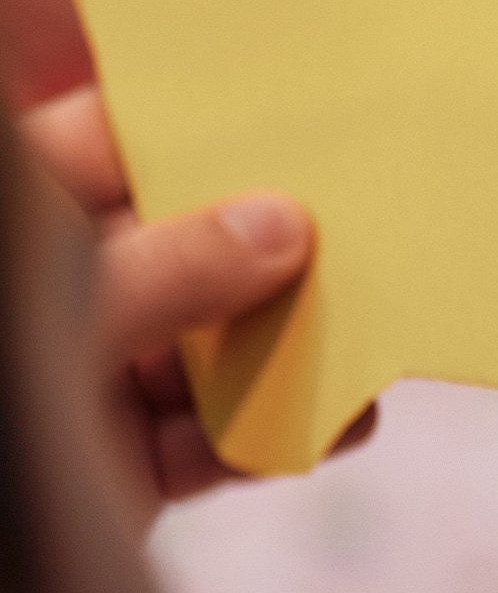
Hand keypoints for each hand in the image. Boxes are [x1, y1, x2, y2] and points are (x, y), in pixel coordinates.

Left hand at [17, 84, 373, 506]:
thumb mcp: (58, 308)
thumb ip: (166, 269)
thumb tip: (284, 229)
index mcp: (19, 234)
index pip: (102, 147)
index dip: (191, 134)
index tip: (296, 123)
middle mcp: (45, 301)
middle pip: (174, 249)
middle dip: (264, 248)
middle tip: (366, 233)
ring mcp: (77, 383)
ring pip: (201, 347)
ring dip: (282, 350)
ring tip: (367, 346)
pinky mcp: (111, 469)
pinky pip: (206, 440)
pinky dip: (266, 438)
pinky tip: (331, 428)